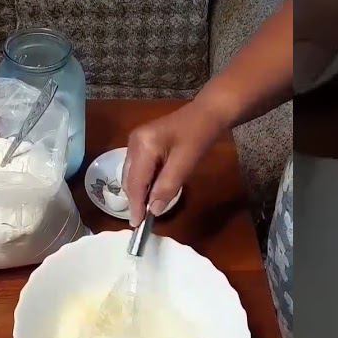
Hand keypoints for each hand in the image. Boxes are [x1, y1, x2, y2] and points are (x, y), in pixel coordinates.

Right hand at [122, 99, 228, 226]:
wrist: (207, 113)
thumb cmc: (199, 135)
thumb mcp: (186, 163)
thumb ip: (167, 187)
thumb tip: (154, 210)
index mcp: (143, 145)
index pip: (135, 182)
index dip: (136, 205)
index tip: (137, 224)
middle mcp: (134, 142)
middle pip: (129, 179)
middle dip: (136, 199)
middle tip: (143, 220)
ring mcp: (136, 141)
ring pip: (132, 175)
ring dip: (140, 191)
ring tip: (148, 208)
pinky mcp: (142, 143)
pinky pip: (139, 168)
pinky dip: (144, 181)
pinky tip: (153, 190)